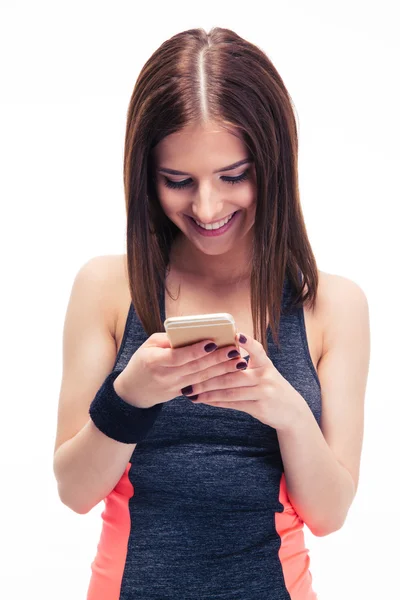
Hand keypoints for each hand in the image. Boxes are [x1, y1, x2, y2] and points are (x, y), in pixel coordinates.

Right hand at [113, 333, 245, 408]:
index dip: (196, 350)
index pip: (178, 356)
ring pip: (202, 378)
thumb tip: (192, 332)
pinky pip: (202, 386)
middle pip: (195, 368)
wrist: (133, 392)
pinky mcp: (182, 394)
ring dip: (222, 370)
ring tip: (239, 362)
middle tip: (235, 350)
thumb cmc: (142, 361)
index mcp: (155, 361)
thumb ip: (169, 339)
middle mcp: (166, 376)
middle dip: (217, 359)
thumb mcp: (148, 346)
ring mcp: (175, 388)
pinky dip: (217, 379)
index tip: (212, 342)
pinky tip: (231, 373)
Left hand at [185, 332, 305, 432]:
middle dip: (208, 376)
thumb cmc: (270, 386)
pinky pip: (234, 404)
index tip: (236, 335)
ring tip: (191, 392)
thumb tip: (216, 355)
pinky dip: (216, 402)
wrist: (291, 411)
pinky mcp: (260, 407)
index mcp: (265, 363)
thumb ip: (246, 363)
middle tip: (189, 375)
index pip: (257, 349)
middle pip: (232, 374)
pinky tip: (203, 400)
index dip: (247, 342)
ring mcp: (263, 392)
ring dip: (208, 392)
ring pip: (230, 391)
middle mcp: (265, 376)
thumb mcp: (264, 371)